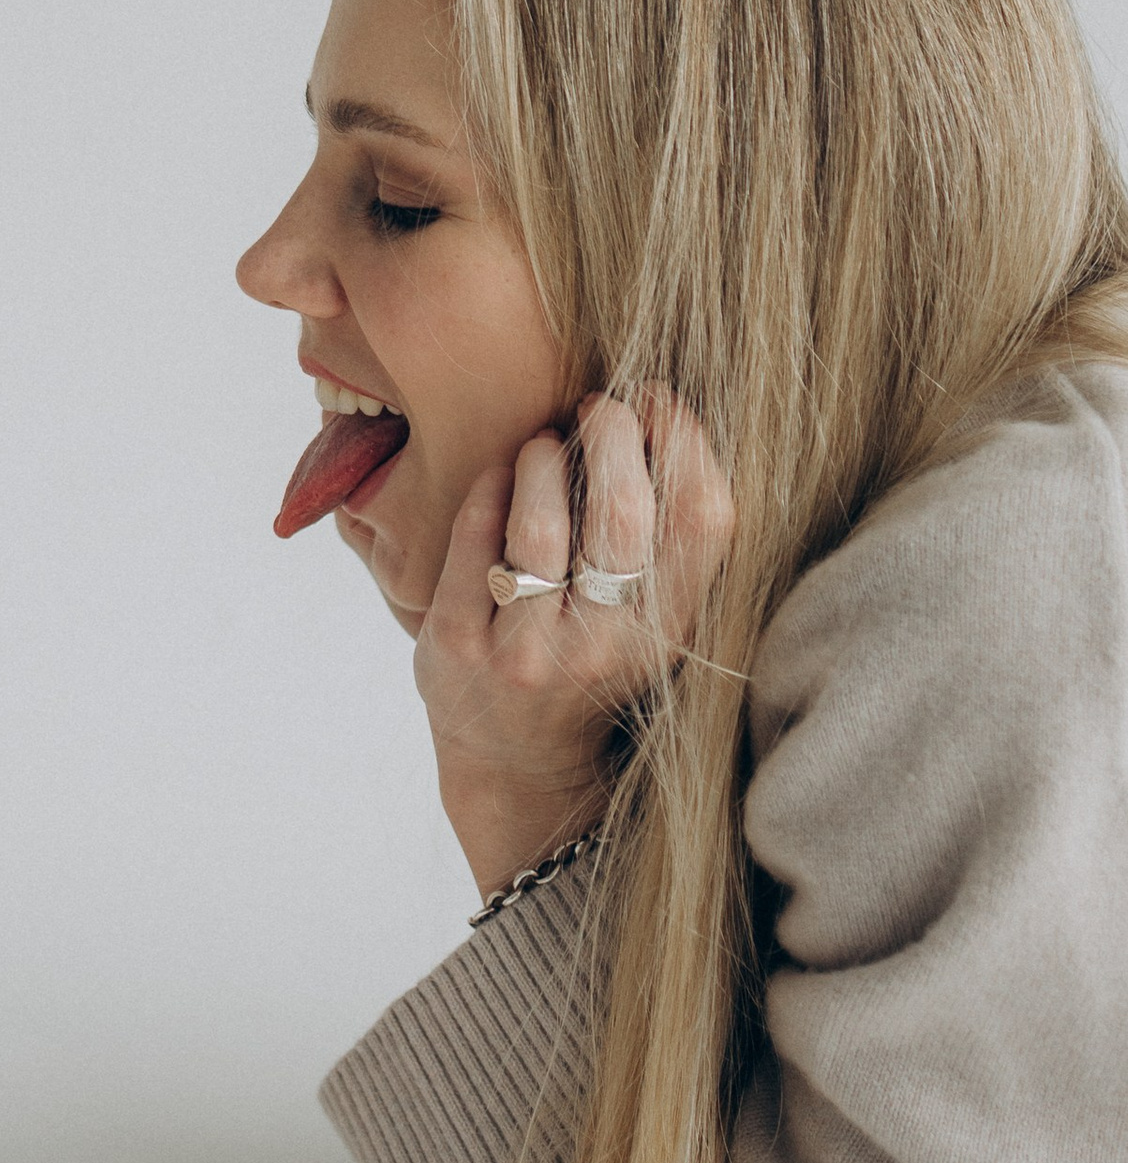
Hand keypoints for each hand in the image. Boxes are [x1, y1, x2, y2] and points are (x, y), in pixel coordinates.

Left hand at [415, 387, 733, 896]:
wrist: (515, 762)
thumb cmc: (589, 659)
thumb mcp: (649, 620)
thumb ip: (666, 541)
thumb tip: (663, 410)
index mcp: (668, 631)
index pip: (703, 520)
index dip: (688, 443)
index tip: (661, 400)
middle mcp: (605, 647)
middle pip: (624, 514)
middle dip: (613, 435)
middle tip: (599, 405)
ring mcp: (527, 651)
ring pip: (542, 525)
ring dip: (544, 458)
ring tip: (544, 442)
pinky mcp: (459, 645)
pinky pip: (474, 541)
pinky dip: (489, 487)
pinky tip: (500, 472)